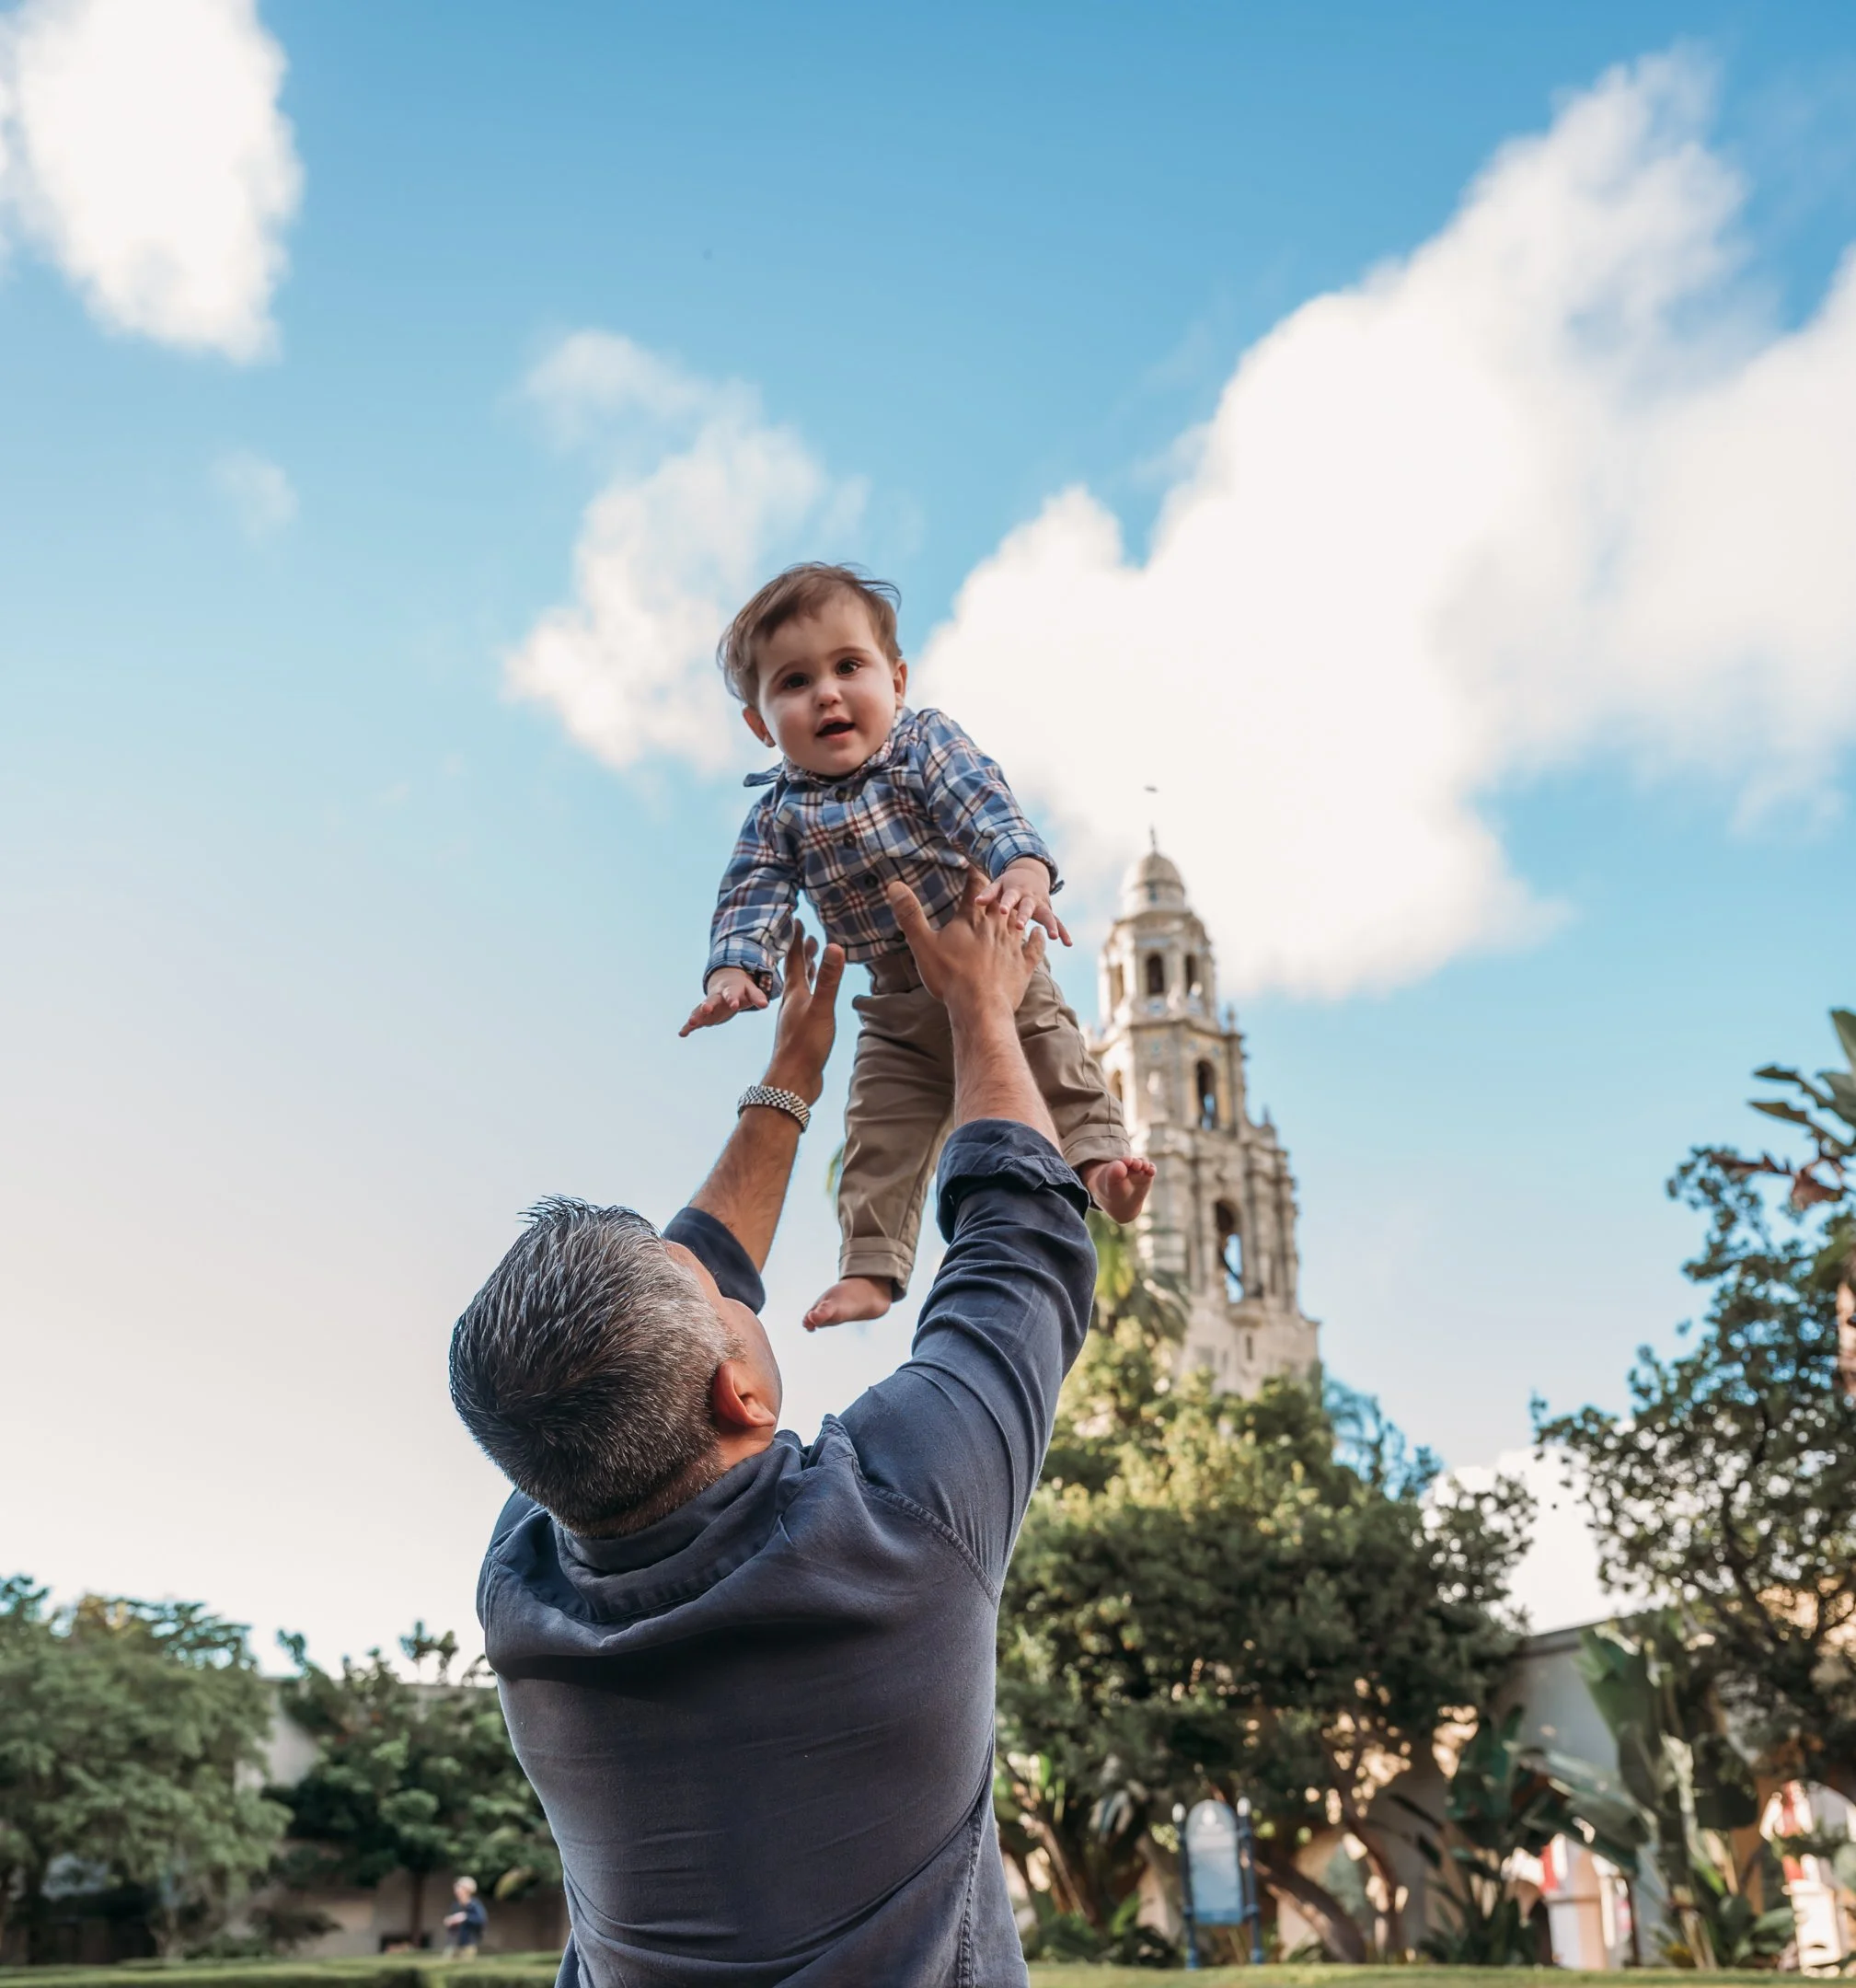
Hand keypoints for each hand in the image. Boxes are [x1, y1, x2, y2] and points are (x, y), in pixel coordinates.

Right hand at [680, 965, 768, 1035]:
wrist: (726, 983)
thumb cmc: (742, 990)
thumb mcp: (750, 991)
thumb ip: (757, 997)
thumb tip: (765, 1004)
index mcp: (730, 990)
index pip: (732, 994)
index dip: (733, 999)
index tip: (734, 1005)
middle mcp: (717, 997)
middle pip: (712, 1000)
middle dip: (708, 1004)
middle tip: (706, 1009)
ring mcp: (708, 1005)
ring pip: (700, 1010)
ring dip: (696, 1016)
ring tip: (691, 1023)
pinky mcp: (703, 1014)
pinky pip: (695, 1019)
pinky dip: (688, 1026)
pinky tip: (682, 1033)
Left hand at [763, 922, 844, 1104]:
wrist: (793, 1080)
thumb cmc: (805, 1045)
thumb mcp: (821, 1009)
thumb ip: (829, 979)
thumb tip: (834, 946)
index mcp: (795, 993)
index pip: (795, 960)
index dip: (797, 940)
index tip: (797, 920)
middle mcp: (792, 1003)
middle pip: (796, 972)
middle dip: (802, 953)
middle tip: (807, 936)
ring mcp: (795, 1018)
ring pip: (800, 988)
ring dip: (807, 973)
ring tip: (814, 963)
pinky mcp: (801, 1032)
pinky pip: (806, 1004)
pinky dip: (811, 994)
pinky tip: (815, 1002)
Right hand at [886, 867, 1043, 1023]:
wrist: (980, 1006)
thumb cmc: (949, 976)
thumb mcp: (923, 944)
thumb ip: (910, 915)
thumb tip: (895, 885)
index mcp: (972, 919)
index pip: (975, 887)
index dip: (973, 873)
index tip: (972, 863)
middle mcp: (995, 927)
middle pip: (999, 901)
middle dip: (997, 891)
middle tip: (997, 883)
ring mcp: (1012, 946)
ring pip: (1018, 920)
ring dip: (1017, 911)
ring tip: (1016, 905)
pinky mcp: (1024, 966)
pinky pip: (1034, 948)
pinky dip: (1037, 938)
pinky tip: (1039, 933)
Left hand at [975, 856, 1070, 945]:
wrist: (1029, 874)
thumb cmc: (1008, 884)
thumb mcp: (998, 885)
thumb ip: (988, 893)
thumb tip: (977, 902)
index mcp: (1015, 890)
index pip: (1010, 897)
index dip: (1007, 903)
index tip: (1003, 910)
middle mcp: (1030, 897)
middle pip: (1028, 906)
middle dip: (1025, 916)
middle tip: (1021, 926)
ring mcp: (1041, 904)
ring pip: (1047, 915)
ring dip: (1050, 925)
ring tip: (1052, 937)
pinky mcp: (1048, 911)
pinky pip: (1058, 922)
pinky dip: (1063, 932)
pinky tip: (1068, 944)